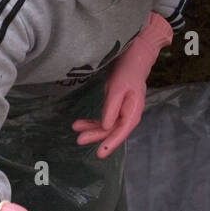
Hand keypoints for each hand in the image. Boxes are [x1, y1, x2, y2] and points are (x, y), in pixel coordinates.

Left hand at [72, 11, 171, 157]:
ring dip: (91, 128)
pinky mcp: (115, 107)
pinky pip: (104, 119)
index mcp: (133, 112)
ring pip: (106, 126)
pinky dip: (92, 122)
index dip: (110, 144)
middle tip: (79, 140)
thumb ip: (111, 108)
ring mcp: (122, 112)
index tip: (99, 154)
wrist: (133, 56)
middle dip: (95, 136)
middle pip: (111, 130)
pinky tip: (80, 124)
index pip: (121, 132)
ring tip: (75, 128)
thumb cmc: (128, 70)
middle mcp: (128, 115)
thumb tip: (105, 127)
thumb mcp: (117, 88)